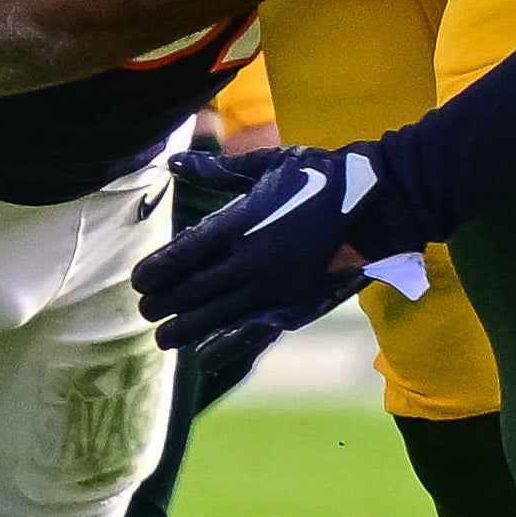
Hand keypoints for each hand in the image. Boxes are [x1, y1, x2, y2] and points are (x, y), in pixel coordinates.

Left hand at [135, 144, 424, 356]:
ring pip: (214, 318)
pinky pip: (251, 333)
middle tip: (144, 308)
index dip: (154, 272)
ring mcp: (272, 290)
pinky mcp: (294, 308)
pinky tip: (207, 355)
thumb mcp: (267, 164)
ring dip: (184, 330)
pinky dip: (226, 346)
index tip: (137, 280)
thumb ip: (217, 170)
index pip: (181, 256)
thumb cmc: (320, 176)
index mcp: (239, 225)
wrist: (378, 204)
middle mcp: (250, 262)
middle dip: (161, 303)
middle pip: (190, 291)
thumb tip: (173, 161)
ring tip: (163, 337)